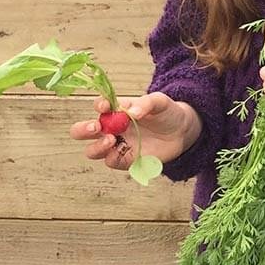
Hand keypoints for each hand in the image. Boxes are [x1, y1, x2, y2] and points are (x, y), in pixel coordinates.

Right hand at [70, 92, 198, 170]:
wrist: (182, 131)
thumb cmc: (167, 113)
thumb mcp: (160, 102)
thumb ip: (146, 104)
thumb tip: (131, 112)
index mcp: (116, 110)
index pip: (99, 107)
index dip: (99, 106)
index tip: (106, 106)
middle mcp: (111, 128)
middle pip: (82, 131)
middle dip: (82, 130)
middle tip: (95, 128)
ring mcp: (116, 145)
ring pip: (92, 150)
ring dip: (97, 147)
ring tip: (112, 140)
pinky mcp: (125, 159)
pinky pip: (111, 162)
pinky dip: (112, 158)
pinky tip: (124, 151)